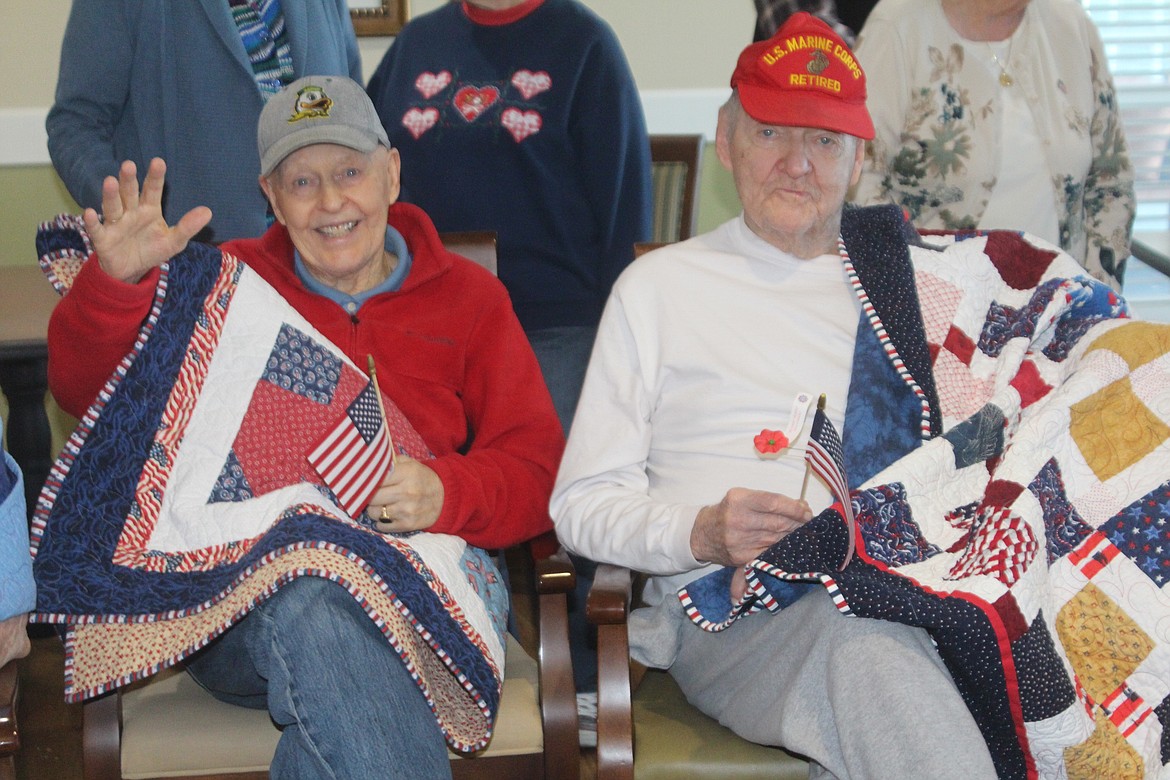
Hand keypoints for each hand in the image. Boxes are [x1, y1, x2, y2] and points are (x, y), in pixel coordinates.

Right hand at [82, 158, 211, 283]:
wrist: (132, 270)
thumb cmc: (152, 249)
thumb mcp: (174, 241)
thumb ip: (188, 226)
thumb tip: (208, 211)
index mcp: (149, 210)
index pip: (153, 190)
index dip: (155, 177)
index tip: (158, 161)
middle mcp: (131, 212)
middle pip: (129, 193)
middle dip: (129, 180)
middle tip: (129, 165)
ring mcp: (115, 224)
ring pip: (112, 206)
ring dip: (110, 195)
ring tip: (110, 181)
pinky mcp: (102, 238)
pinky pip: (96, 229)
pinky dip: (92, 222)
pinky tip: (89, 212)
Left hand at [367, 455, 443, 533]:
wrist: (445, 498)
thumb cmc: (422, 478)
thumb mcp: (410, 464)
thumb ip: (390, 462)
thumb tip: (367, 465)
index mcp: (407, 473)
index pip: (375, 477)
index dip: (366, 480)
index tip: (363, 481)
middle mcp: (407, 492)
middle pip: (371, 497)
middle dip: (367, 495)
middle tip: (370, 493)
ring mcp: (407, 510)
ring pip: (374, 513)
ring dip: (374, 509)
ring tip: (381, 504)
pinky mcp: (407, 525)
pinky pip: (381, 526)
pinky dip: (381, 522)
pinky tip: (387, 515)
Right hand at [690, 487, 811, 567]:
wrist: (702, 534)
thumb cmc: (727, 512)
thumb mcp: (741, 497)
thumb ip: (768, 500)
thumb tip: (800, 506)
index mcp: (739, 500)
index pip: (774, 503)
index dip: (794, 508)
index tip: (806, 510)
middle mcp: (738, 520)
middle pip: (778, 522)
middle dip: (797, 523)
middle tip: (808, 522)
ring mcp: (740, 541)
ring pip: (776, 538)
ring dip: (793, 536)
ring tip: (801, 532)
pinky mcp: (742, 557)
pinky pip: (769, 553)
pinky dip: (782, 549)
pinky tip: (790, 545)